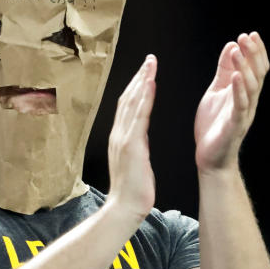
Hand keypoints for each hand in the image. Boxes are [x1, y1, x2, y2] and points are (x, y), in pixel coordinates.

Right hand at [107, 55, 156, 221]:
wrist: (124, 209)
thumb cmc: (132, 192)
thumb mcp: (134, 164)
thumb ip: (136, 147)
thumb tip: (141, 138)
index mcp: (120, 138)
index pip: (127, 106)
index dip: (135, 87)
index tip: (145, 72)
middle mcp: (118, 134)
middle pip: (127, 98)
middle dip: (139, 77)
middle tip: (149, 59)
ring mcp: (123, 138)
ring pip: (131, 102)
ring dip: (141, 81)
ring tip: (150, 64)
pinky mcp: (131, 145)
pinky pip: (138, 116)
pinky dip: (144, 97)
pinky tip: (150, 84)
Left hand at [193, 32, 269, 171]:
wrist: (210, 158)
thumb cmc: (213, 125)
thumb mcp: (216, 91)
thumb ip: (224, 71)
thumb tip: (231, 45)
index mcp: (244, 93)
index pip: (256, 68)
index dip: (255, 51)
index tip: (250, 34)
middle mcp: (248, 101)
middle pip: (257, 73)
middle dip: (253, 53)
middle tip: (246, 36)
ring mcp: (243, 113)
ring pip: (251, 87)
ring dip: (245, 66)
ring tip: (238, 50)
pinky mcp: (235, 125)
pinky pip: (240, 105)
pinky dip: (239, 89)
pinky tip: (236, 76)